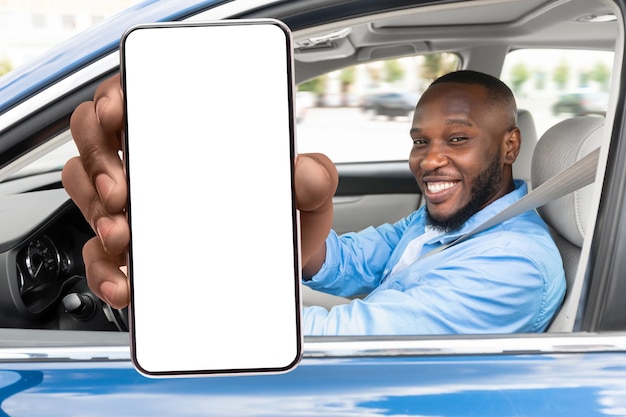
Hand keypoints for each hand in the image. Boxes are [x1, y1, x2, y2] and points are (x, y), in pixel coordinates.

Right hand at [62, 74, 336, 308]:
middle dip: (99, 163)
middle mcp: (156, 165)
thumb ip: (315, 177)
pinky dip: (104, 269)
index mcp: (189, 138)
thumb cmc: (286, 217)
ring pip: (86, 192)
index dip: (112, 99)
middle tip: (124, 189)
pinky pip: (99, 254)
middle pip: (95, 142)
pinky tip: (126, 281)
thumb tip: (304, 171)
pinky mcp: (136, 250)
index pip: (134, 99)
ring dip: (95, 213)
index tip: (118, 115)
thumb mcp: (308, 193)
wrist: (286, 266)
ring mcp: (140, 206)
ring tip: (125, 234)